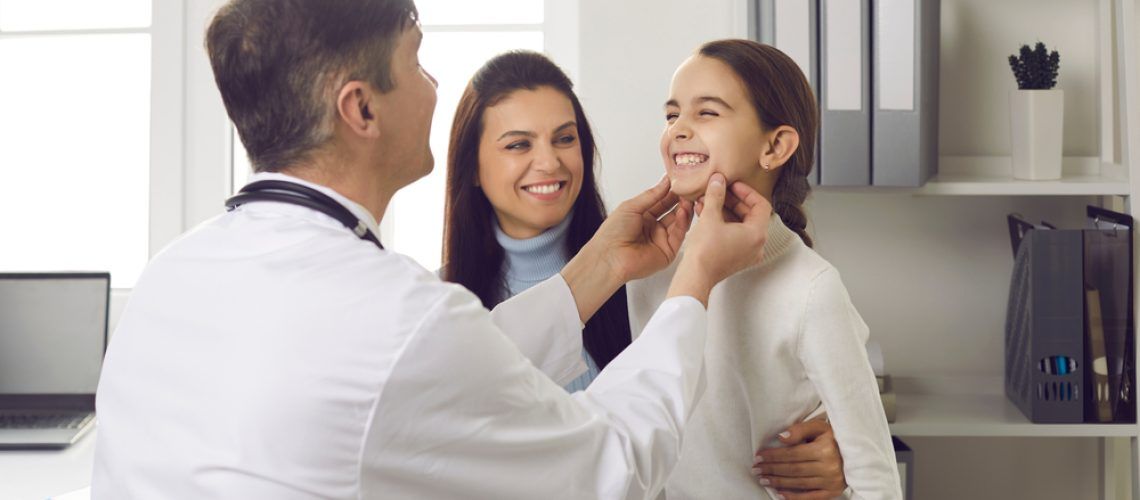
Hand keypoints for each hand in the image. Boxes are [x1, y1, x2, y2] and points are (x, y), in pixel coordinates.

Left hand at [591, 175, 693, 282]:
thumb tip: (665, 182)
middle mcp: (652, 228)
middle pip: (672, 212)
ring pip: (678, 223)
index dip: (671, 192)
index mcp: (642, 217)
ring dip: (684, 209)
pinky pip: (679, 236)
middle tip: (689, 188)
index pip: (662, 202)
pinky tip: (684, 211)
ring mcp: (661, 240)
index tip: (680, 180)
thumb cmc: (613, 233)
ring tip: (688, 198)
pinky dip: (683, 223)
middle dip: (681, 200)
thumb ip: (651, 195)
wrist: (610, 257)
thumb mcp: (632, 206)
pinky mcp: (668, 252)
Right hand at [667, 174, 770, 305]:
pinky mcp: (737, 258)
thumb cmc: (705, 252)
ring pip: (741, 225)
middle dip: (733, 200)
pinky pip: (734, 235)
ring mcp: (747, 253)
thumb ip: (716, 195)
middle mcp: (756, 245)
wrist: (695, 276)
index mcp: (757, 234)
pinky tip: (706, 214)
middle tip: (720, 191)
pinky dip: (723, 224)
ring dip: (725, 211)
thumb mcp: (710, 217)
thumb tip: (718, 181)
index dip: (746, 192)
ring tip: (708, 201)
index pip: (761, 205)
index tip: (733, 185)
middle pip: (751, 215)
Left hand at [752, 417, 846, 498]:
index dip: (773, 456)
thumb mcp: (820, 427)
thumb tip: (780, 438)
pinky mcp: (833, 492)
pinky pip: (810, 497)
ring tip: (764, 480)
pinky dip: (793, 497)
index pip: (792, 454)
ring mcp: (831, 481)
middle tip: (756, 469)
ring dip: (778, 482)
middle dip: (772, 469)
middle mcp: (829, 466)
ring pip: (799, 483)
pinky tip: (779, 494)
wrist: (858, 453)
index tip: (758, 456)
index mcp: (825, 449)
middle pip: (793, 469)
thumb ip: (800, 429)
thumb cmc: (835, 438)